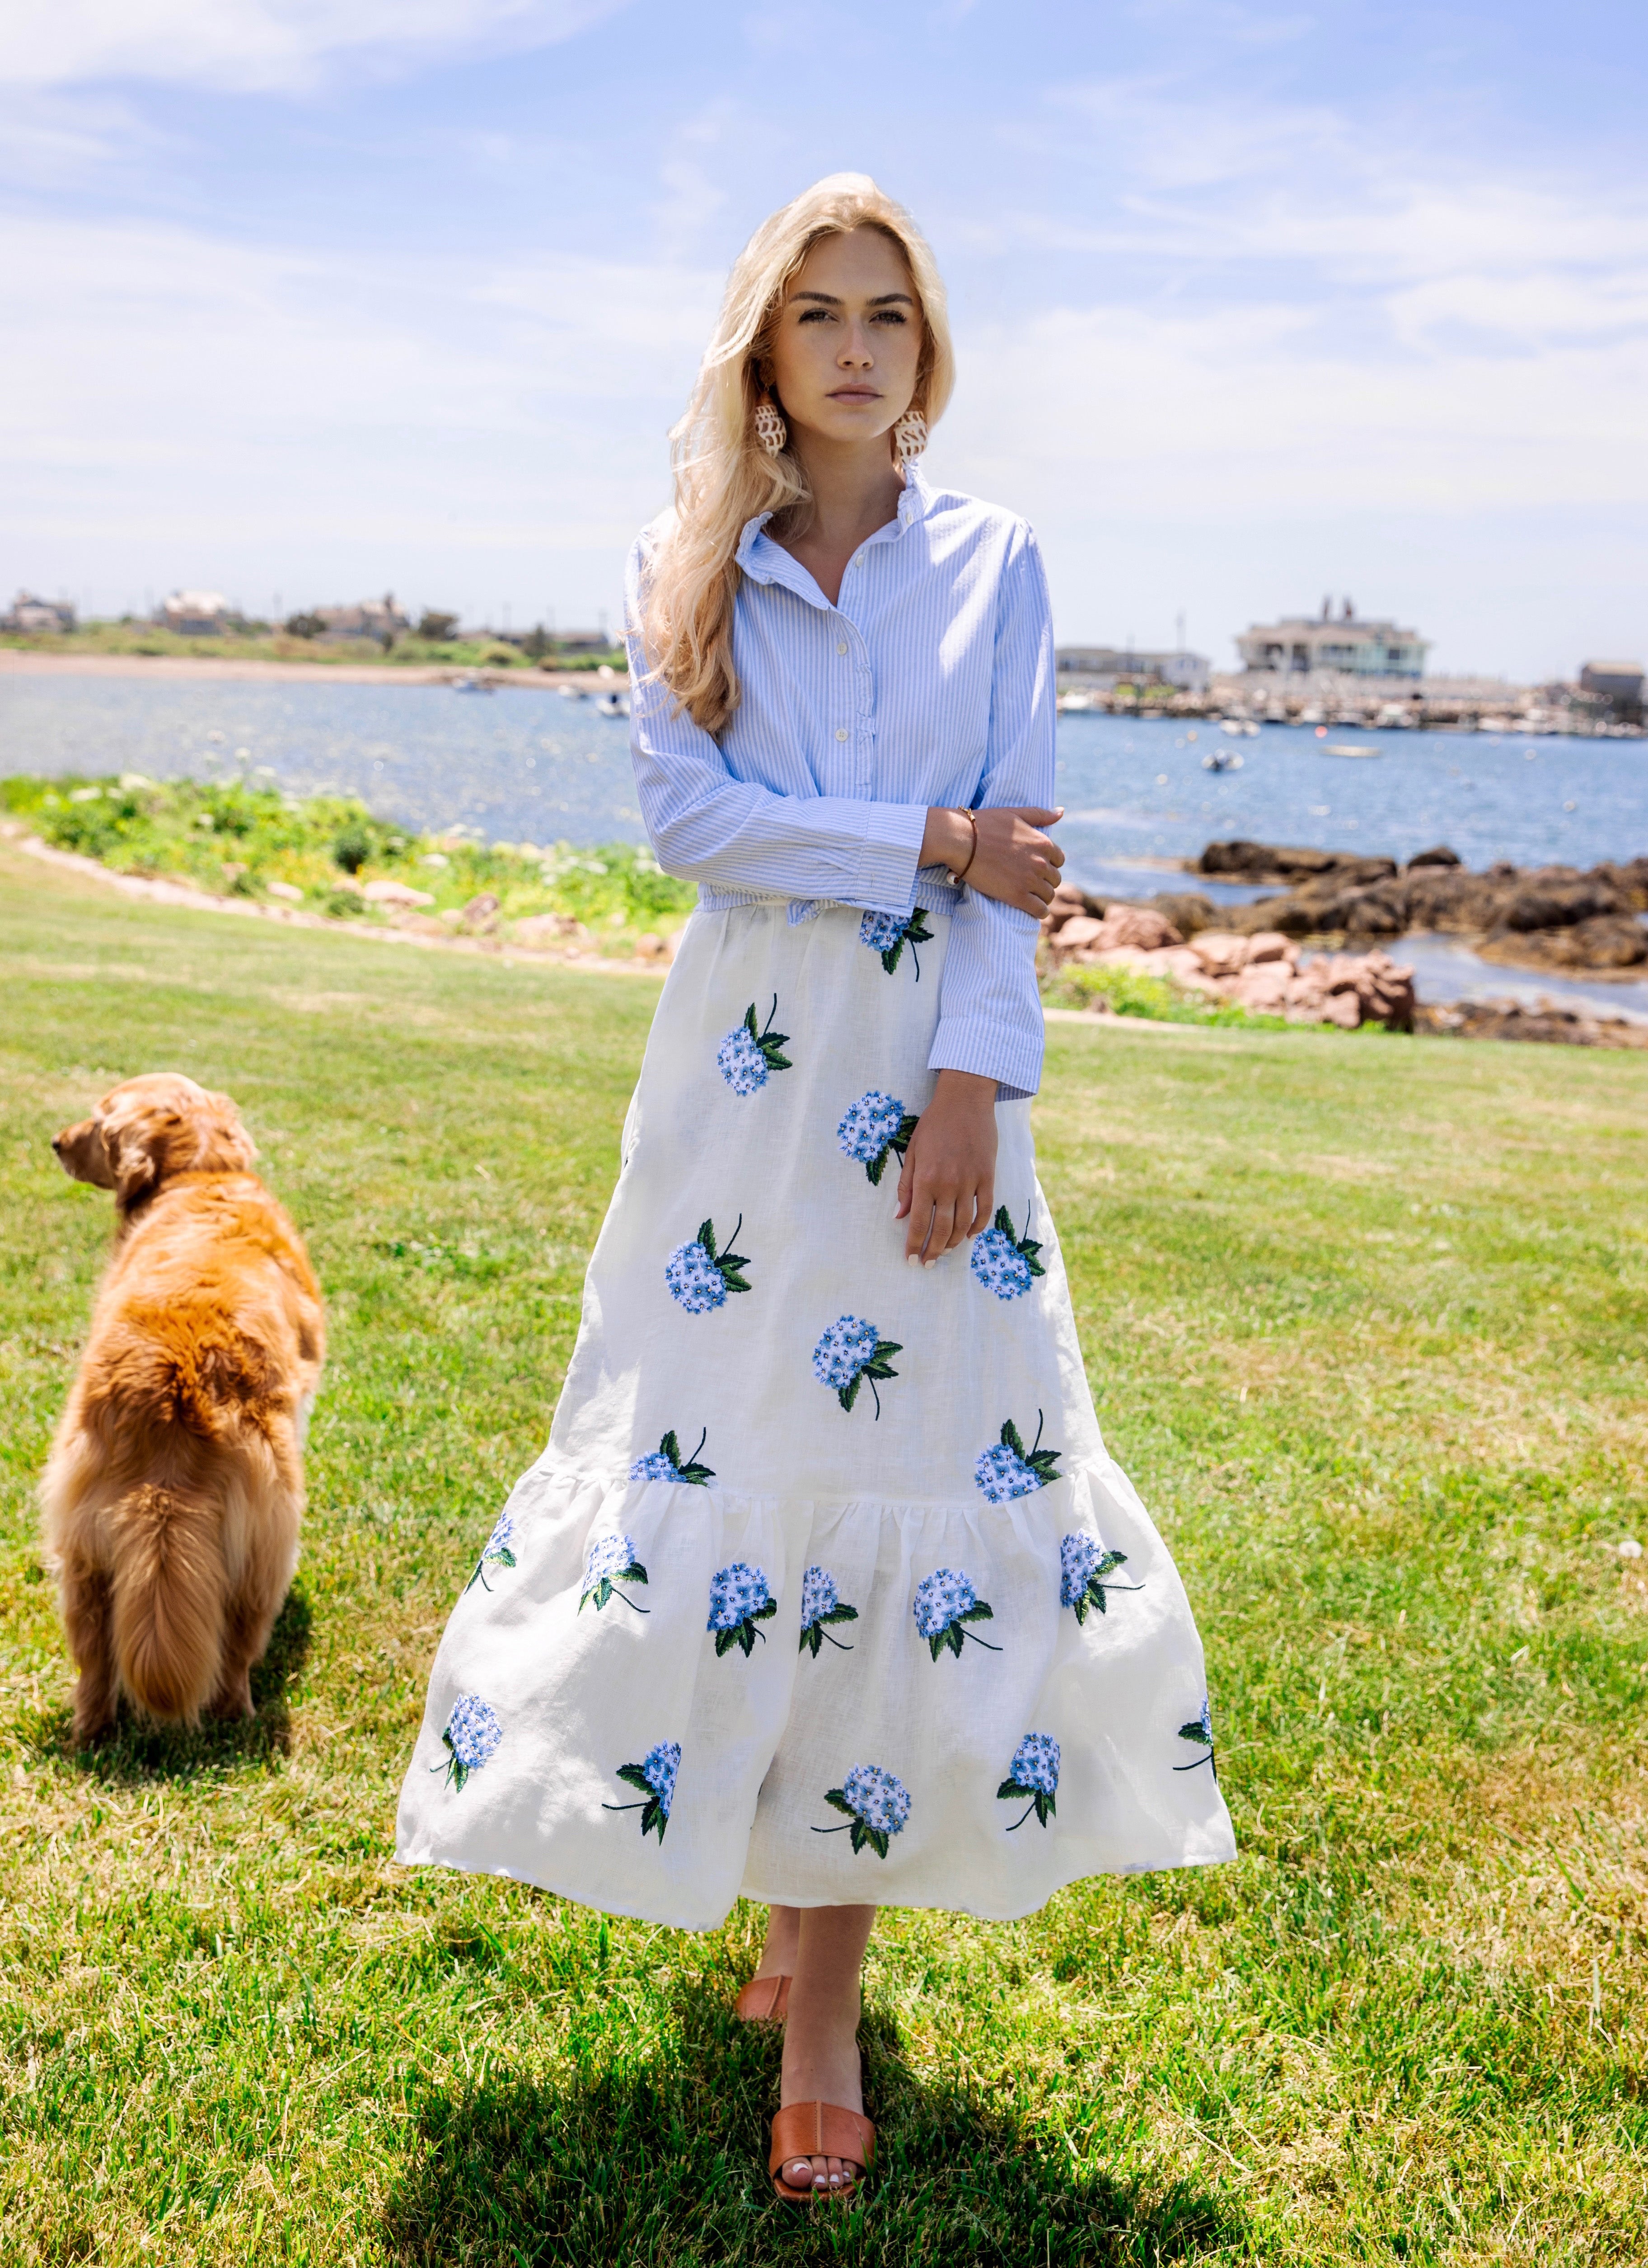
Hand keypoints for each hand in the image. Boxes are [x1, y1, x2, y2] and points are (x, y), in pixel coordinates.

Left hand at [895, 1070, 996, 1260]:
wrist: (965, 1101)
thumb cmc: (934, 1125)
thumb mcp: (912, 1152)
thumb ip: (906, 1187)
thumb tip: (898, 1217)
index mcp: (925, 1179)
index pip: (918, 1222)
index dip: (915, 1245)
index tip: (911, 1260)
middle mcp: (948, 1184)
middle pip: (942, 1229)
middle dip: (933, 1251)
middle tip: (928, 1264)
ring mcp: (971, 1181)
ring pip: (963, 1224)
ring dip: (953, 1243)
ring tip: (945, 1252)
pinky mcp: (988, 1177)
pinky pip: (984, 1209)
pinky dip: (977, 1227)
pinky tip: (968, 1235)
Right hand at [921, 806, 1065, 916]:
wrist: (962, 840)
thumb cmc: (985, 824)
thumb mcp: (1016, 813)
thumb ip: (1040, 815)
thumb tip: (1061, 812)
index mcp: (1043, 843)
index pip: (1059, 861)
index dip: (1049, 864)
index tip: (1037, 868)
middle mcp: (1041, 862)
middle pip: (1055, 879)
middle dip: (1045, 881)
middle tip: (1030, 883)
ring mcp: (1030, 880)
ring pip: (1048, 895)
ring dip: (1042, 897)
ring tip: (1031, 897)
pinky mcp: (1017, 896)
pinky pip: (1039, 910)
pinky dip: (1039, 912)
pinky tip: (1033, 910)